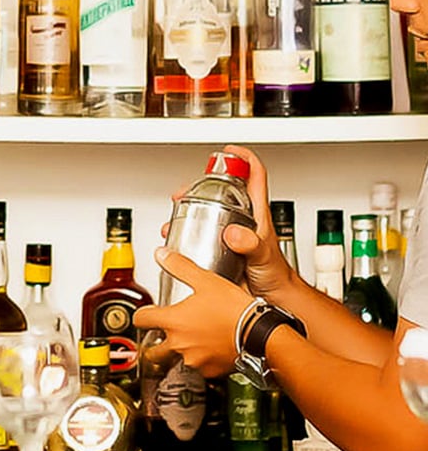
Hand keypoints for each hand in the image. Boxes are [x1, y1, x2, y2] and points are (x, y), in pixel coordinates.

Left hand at [134, 247, 253, 377]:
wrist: (259, 333)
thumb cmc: (235, 310)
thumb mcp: (206, 280)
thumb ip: (180, 267)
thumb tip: (162, 255)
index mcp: (173, 322)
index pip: (141, 320)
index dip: (142, 315)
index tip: (146, 314)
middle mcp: (179, 344)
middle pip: (153, 349)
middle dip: (155, 342)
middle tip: (164, 334)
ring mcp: (193, 360)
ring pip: (175, 361)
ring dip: (178, 352)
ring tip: (190, 341)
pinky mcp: (208, 372)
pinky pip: (197, 369)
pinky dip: (200, 361)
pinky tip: (209, 349)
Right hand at [162, 145, 293, 302]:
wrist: (271, 298)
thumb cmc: (275, 275)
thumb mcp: (263, 256)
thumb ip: (251, 244)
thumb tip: (232, 233)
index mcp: (256, 214)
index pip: (253, 175)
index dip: (241, 158)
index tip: (226, 152)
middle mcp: (242, 221)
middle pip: (223, 191)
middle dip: (201, 187)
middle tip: (185, 192)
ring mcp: (230, 235)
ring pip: (209, 212)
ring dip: (189, 211)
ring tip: (175, 215)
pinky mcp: (219, 251)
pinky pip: (201, 236)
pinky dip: (187, 235)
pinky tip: (178, 241)